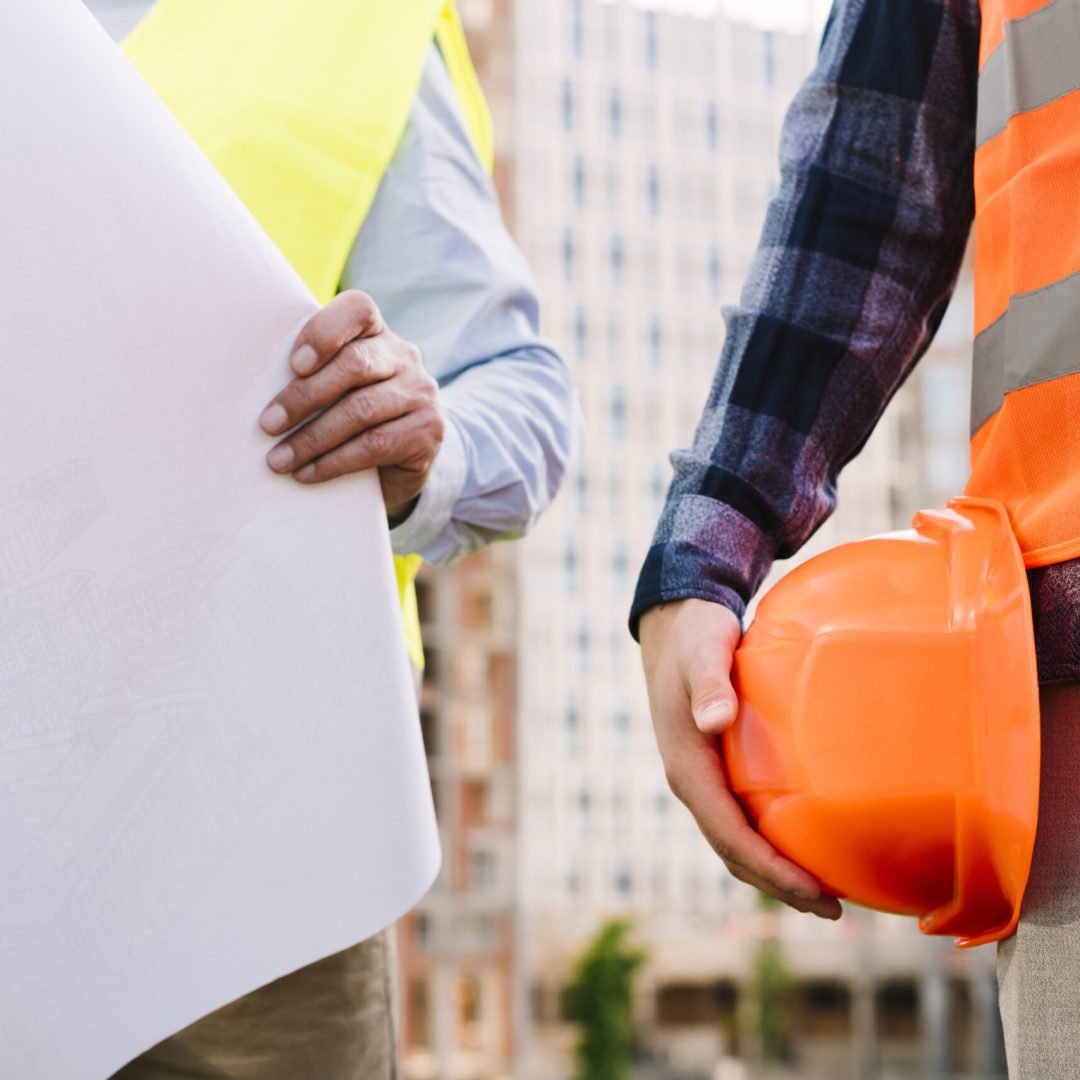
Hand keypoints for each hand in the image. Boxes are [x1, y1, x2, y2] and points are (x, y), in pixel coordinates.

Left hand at [259, 290, 443, 518]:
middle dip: (304, 397)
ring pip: (361, 410)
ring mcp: (421, 393)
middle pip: (354, 365)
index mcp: (377, 333)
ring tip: (279, 459)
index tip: (294, 365)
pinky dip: (334, 461)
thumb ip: (310, 374)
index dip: (325, 332)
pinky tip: (307, 473)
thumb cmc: (350, 418)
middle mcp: (405, 356)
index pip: (357, 310)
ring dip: (312, 438)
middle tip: (268, 425)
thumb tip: (252, 388)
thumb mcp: (333, 388)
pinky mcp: (429, 430)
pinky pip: (375, 444)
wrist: (400, 463)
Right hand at [639, 598, 841, 918]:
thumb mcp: (702, 654)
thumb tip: (713, 720)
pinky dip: (770, 845)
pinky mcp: (715, 770)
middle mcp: (692, 782)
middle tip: (833, 908)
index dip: (769, 868)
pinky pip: (741, 820)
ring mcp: (702, 779)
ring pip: (736, 842)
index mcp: (686, 766)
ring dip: (774, 873)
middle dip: (779, 885)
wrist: (676, 624)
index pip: (728, 833)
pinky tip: (804, 845)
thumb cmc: (695, 637)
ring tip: (824, 894)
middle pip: (733, 852)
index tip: (812, 890)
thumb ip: (710, 686)